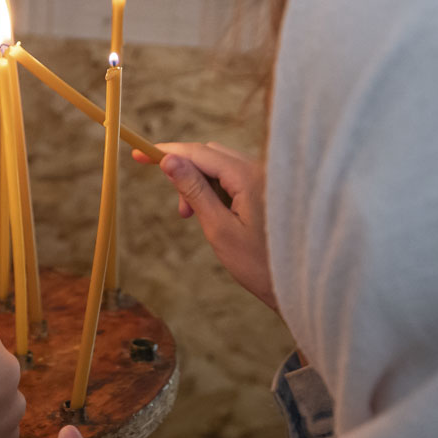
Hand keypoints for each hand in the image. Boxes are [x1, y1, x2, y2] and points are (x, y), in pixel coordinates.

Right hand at [135, 141, 275, 311]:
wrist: (298, 285)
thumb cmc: (260, 264)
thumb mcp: (218, 228)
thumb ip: (194, 191)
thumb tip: (169, 161)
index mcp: (249, 176)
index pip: (199, 152)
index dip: (166, 152)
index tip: (139, 154)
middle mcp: (261, 169)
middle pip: (210, 154)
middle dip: (185, 172)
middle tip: (179, 211)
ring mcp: (266, 178)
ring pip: (220, 165)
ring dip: (199, 184)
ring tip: (192, 216)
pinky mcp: (266, 189)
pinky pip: (233, 177)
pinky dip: (215, 190)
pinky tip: (211, 214)